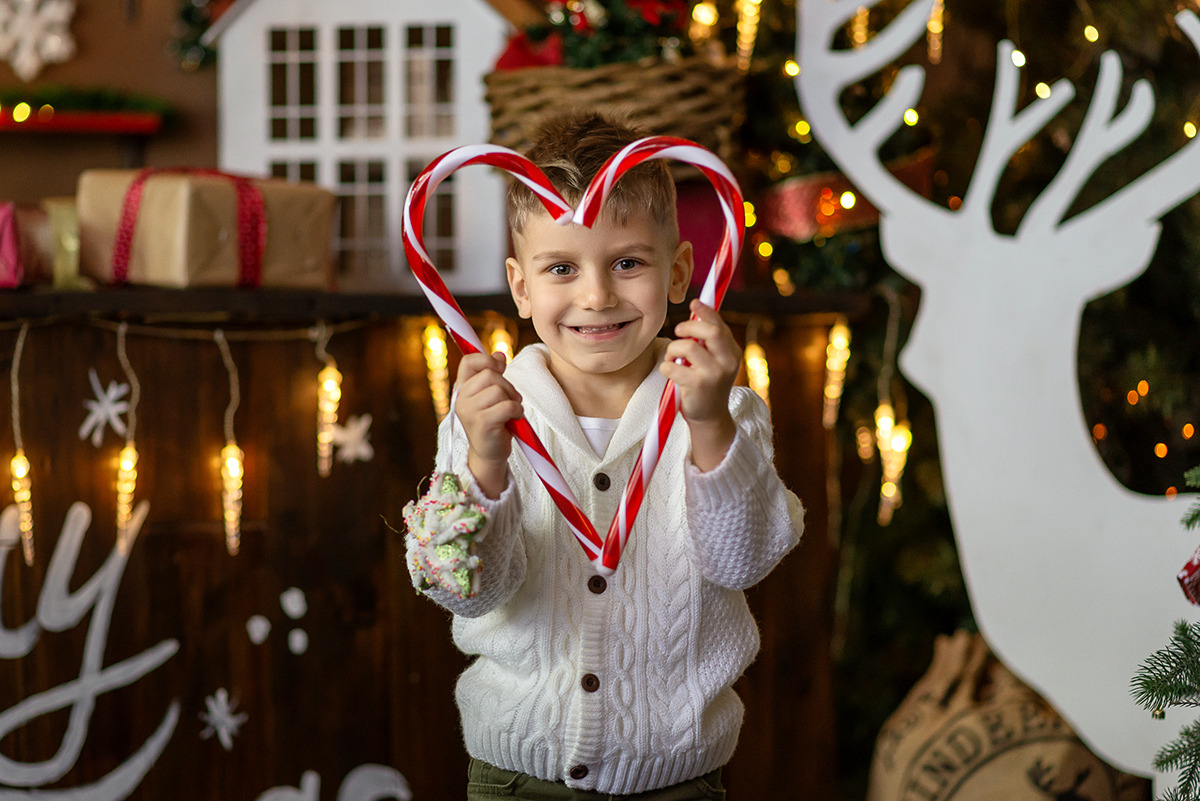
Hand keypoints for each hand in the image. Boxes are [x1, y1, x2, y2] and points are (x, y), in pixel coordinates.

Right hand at [454, 352, 522, 497]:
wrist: (490, 453)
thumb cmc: (493, 422)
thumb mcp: (491, 396)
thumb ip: (493, 375)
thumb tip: (500, 354)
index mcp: (462, 389)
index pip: (469, 361)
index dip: (487, 359)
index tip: (500, 368)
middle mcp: (461, 399)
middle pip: (490, 375)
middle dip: (507, 386)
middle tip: (511, 400)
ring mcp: (469, 411)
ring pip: (498, 390)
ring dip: (513, 400)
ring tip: (512, 411)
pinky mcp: (482, 424)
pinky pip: (507, 406)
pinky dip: (517, 411)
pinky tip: (514, 419)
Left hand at [660, 300, 738, 470]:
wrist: (709, 417)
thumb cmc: (708, 384)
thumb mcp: (716, 361)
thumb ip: (710, 341)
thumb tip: (697, 310)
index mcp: (732, 353)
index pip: (720, 325)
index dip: (706, 312)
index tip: (694, 303)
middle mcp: (727, 363)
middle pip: (710, 332)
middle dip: (689, 325)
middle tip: (678, 330)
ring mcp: (713, 375)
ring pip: (688, 347)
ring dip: (673, 349)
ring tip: (672, 358)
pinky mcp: (697, 386)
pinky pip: (673, 366)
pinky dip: (666, 366)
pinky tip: (670, 372)